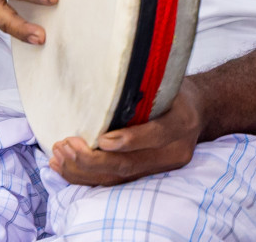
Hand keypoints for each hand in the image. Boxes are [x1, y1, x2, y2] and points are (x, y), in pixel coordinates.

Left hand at [50, 77, 208, 185]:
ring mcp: (160, 168)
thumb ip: (144, 82)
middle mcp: (174, 152)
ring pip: (118, 178)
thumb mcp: (167, 79)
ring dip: (83, 171)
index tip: (101, 139)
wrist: (197, 111)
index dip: (129, 140)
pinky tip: (62, 168)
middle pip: (130, 165)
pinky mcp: (146, 174)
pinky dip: (85, 176)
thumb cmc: (175, 89)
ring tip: (58, 157)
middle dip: (93, 160)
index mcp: (181, 123)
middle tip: (65, 146)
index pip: (156, 135)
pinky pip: (114, 181)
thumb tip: (106, 74)